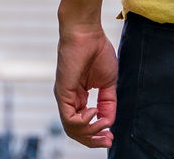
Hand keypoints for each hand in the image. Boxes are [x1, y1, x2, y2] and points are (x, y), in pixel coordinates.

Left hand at [54, 23, 117, 147]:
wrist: (87, 33)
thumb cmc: (97, 51)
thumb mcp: (108, 83)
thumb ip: (108, 104)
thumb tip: (109, 122)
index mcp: (79, 98)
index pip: (84, 125)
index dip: (98, 135)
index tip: (111, 138)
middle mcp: (69, 100)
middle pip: (77, 132)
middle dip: (94, 140)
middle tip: (108, 141)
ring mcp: (64, 97)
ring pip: (72, 129)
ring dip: (90, 133)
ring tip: (104, 126)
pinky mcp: (62, 93)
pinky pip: (69, 118)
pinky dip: (84, 121)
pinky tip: (94, 112)